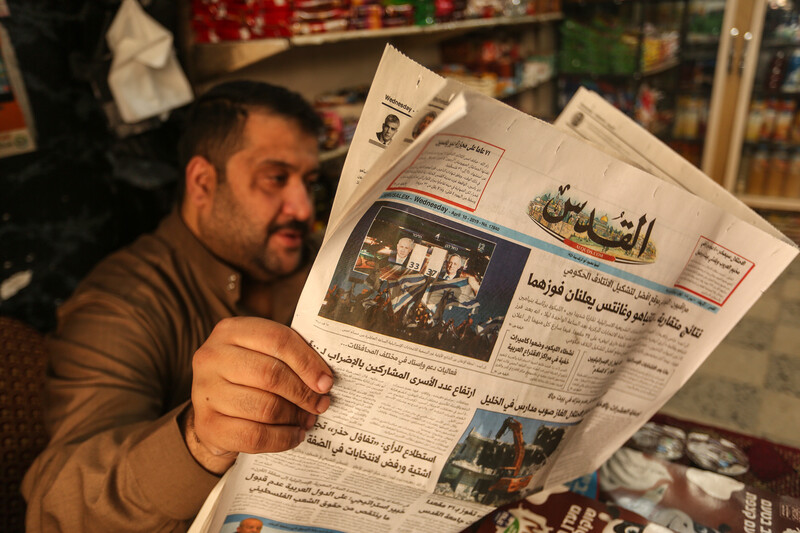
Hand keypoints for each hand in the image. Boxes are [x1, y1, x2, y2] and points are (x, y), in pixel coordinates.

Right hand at [184, 317, 332, 472]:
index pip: (278, 340)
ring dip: (294, 417)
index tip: (326, 382)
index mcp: (230, 330)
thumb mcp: (263, 354)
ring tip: (307, 419)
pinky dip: (282, 439)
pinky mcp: (207, 425)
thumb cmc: (247, 376)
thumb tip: (324, 380)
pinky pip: (255, 436)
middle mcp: (212, 357)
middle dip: (303, 393)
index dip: (307, 362)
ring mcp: (205, 391)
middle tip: (321, 404)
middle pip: (271, 375)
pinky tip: (294, 435)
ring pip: (265, 407)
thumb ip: (290, 357)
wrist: (210, 408)